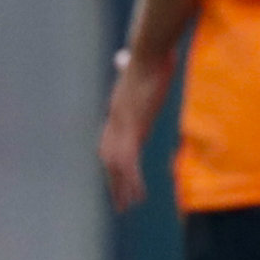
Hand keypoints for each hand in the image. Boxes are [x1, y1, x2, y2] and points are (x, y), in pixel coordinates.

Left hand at [98, 44, 174, 213]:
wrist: (149, 51)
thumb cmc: (150, 53)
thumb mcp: (138, 64)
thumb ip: (129, 65)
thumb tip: (123, 56)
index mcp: (119, 109)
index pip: (111, 141)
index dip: (113, 161)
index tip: (117, 177)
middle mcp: (115, 120)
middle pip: (109, 157)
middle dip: (113, 181)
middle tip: (119, 203)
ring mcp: (122, 126)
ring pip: (117, 165)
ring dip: (121, 188)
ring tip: (127, 208)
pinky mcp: (132, 129)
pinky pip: (129, 163)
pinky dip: (132, 182)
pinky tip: (138, 197)